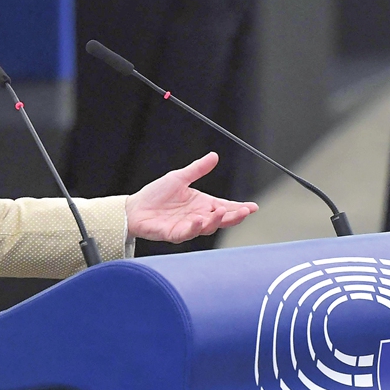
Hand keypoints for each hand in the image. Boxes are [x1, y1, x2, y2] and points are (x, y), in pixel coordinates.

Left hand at [125, 153, 257, 243]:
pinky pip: (187, 233)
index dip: (239, 207)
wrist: (135, 208)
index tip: (253, 207)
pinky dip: (194, 227)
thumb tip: (214, 156)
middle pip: (221, 219)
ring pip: (207, 228)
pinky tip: (199, 220)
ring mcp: (187, 227)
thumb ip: (198, 169)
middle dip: (234, 216)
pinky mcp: (174, 234)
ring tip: (223, 212)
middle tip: (245, 211)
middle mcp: (198, 217)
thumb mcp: (179, 177)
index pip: (225, 206)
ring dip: (216, 221)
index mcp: (202, 204)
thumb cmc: (156, 194)